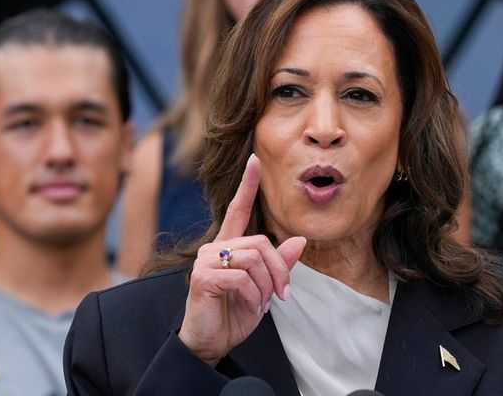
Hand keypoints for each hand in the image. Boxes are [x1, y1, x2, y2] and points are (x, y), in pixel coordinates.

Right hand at [178, 154, 304, 364]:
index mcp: (228, 247)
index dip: (247, 185)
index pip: (237, 210)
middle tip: (282, 294)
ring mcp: (206, 261)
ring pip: (254, 258)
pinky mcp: (202, 277)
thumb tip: (300, 240)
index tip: (255, 160)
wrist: (210, 342)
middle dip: (279, 270)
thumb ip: (279, 265)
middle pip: (261, 242)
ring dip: (266, 286)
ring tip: (262, 304)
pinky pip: (242, 277)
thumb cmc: (234, 314)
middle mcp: (214, 248)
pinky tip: (250, 307)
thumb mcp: (264, 289)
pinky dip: (253, 295)